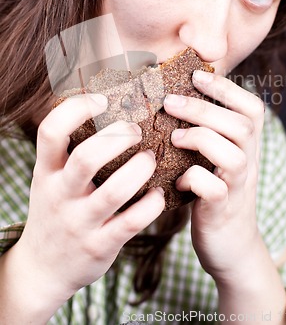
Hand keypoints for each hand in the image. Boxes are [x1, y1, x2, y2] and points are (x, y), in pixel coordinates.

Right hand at [14, 93, 164, 313]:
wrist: (42, 269)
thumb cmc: (55, 209)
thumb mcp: (50, 178)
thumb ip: (68, 151)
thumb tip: (104, 106)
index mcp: (46, 171)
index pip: (51, 131)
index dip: (77, 109)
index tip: (102, 100)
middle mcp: (60, 195)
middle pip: (87, 158)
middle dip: (119, 137)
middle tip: (135, 130)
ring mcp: (79, 222)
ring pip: (115, 190)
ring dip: (141, 168)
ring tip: (149, 159)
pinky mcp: (100, 245)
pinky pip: (132, 221)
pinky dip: (151, 204)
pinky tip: (158, 194)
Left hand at [164, 70, 263, 282]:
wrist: (231, 246)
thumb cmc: (214, 193)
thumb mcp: (216, 159)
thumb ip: (207, 133)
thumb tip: (172, 99)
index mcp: (247, 147)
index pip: (253, 109)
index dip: (227, 89)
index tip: (197, 75)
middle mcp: (249, 164)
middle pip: (241, 126)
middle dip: (203, 109)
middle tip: (170, 101)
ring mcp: (237, 188)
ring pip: (234, 156)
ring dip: (201, 139)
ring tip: (174, 137)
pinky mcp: (222, 211)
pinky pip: (215, 190)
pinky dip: (194, 179)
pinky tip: (178, 180)